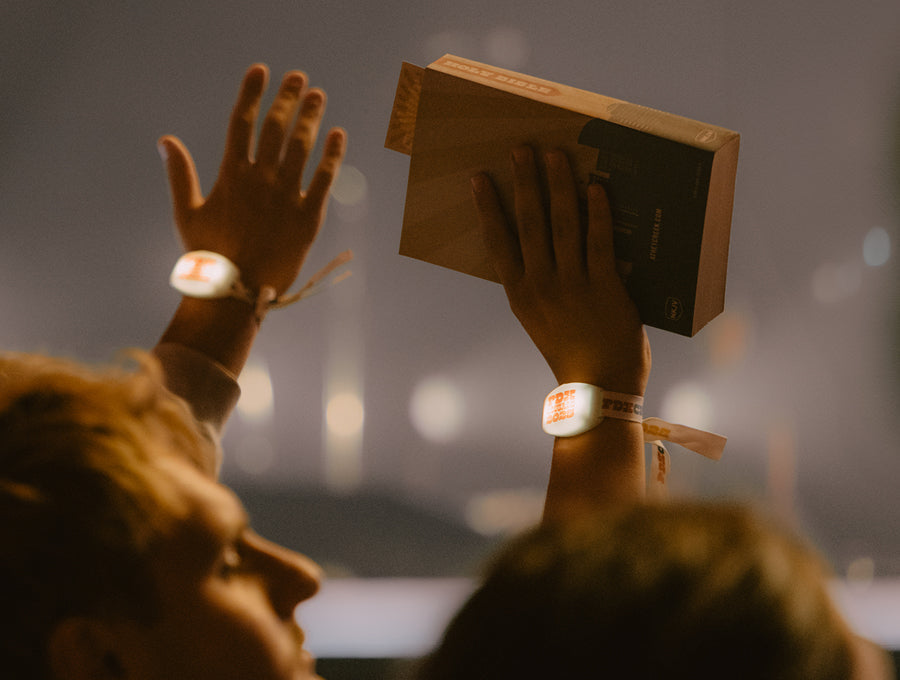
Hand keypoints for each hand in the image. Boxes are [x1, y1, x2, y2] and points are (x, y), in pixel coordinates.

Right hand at [157, 64, 346, 296]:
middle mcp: (260, 180)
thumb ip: (179, 175)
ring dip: (311, 118)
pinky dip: (333, 155)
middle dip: (287, 99)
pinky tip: (339, 135)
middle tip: (299, 78)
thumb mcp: (187, 213)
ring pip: (302, 147)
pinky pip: (324, 180)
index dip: (252, 93)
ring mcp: (286, 197)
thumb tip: (166, 140)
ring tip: (318, 96)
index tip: (261, 70)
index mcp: (231, 175)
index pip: (241, 122)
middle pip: (275, 128)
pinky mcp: (308, 218)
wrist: (236, 294)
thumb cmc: (208, 256)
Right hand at [471, 146, 650, 394]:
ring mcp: (573, 285)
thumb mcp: (543, 321)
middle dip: (524, 182)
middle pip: (529, 223)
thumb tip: (549, 246)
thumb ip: (541, 286)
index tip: (479, 179)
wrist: (601, 386)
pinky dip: (597, 212)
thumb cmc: (573, 354)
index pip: (498, 242)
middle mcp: (541, 285)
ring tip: (554, 155)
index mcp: (520, 295)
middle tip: (520, 148)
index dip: (489, 207)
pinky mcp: (605, 286)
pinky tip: (595, 187)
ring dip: (557, 185)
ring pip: (561, 224)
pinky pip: (599, 241)